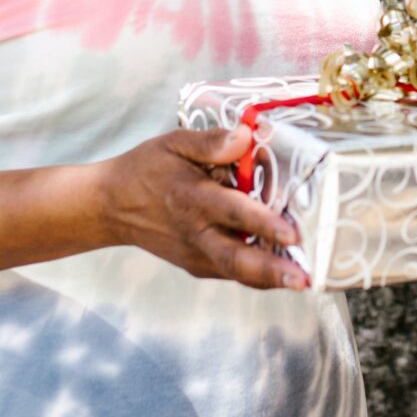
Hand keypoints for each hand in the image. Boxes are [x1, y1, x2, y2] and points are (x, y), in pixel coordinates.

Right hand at [98, 127, 307, 290]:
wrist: (112, 206)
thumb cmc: (147, 169)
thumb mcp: (173, 144)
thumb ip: (210, 142)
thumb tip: (246, 136)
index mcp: (192, 198)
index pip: (232, 212)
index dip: (263, 222)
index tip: (292, 232)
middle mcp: (196, 233)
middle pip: (236, 259)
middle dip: (272, 270)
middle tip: (304, 278)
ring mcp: (196, 255)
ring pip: (237, 273)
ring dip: (271, 278)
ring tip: (304, 280)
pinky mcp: (197, 266)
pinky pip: (232, 273)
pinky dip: (258, 276)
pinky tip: (284, 272)